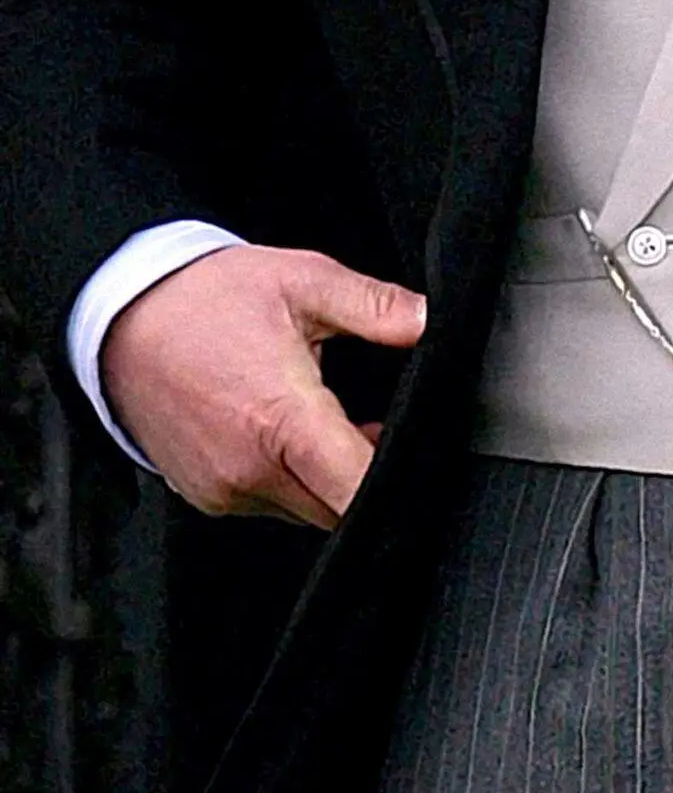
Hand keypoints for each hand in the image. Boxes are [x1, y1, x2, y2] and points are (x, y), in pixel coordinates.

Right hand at [102, 245, 427, 529]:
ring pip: (305, 511)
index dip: (399, 480)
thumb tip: (430, 322)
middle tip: (375, 426)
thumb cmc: (205, 298)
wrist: (122, 315)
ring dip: (327, 480)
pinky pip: (267, 505)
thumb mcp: (303, 281)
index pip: (357, 488)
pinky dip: (289, 480)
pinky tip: (286, 435)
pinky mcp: (204, 495)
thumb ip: (376, 306)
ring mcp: (223, 488)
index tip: (420, 457)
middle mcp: (249, 468)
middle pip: (339, 508)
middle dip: (367, 476)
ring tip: (325, 421)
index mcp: (281, 419)